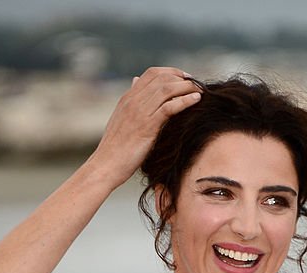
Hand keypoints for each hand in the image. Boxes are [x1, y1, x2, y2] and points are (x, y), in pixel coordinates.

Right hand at [89, 66, 202, 188]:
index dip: (171, 72)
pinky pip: (169, 107)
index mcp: (128, 98)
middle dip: (182, 78)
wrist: (106, 165)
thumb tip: (135, 81)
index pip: (152, 74)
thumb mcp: (122, 120)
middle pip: (162, 78)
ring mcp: (139, 112)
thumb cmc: (115, 149)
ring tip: (200, 91)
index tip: (185, 78)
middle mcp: (133, 101)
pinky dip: (185, 101)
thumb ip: (131, 102)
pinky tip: (196, 100)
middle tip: (196, 84)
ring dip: (187, 87)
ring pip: (167, 89)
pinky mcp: (147, 126)